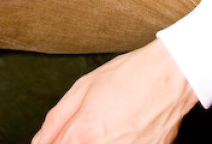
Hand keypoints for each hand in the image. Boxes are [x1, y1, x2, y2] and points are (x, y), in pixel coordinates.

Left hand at [32, 40, 198, 143]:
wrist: (172, 74)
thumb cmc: (130, 75)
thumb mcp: (84, 86)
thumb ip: (56, 120)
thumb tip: (38, 142)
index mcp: (84, 132)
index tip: (64, 136)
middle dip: (75, 142)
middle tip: (89, 130)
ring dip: (98, 143)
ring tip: (109, 127)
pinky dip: (121, 142)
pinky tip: (125, 132)